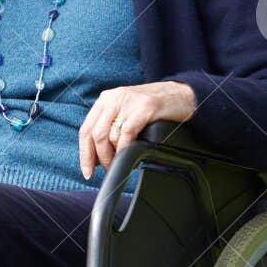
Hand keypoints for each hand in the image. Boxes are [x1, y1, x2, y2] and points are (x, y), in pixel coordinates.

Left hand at [79, 80, 196, 179]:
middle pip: (95, 134)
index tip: (87, 171)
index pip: (86, 129)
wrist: (182, 95)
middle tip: (107, 170)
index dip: (84, 153)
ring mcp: (129, 102)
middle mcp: (114, 98)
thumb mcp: (126, 111)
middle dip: (99, 158)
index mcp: (106, 100)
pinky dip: (124, 149)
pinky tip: (128, 155)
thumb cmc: (154, 108)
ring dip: (112, 157)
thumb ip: (110, 126)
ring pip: (109, 136)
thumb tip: (96, 155)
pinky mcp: (144, 108)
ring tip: (119, 164)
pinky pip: (126, 134)